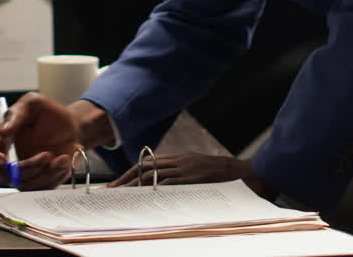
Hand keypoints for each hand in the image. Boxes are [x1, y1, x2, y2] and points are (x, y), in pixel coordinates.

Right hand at [0, 92, 79, 189]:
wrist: (72, 126)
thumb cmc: (48, 114)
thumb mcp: (32, 104)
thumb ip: (16, 115)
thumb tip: (3, 132)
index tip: (2, 158)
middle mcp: (7, 162)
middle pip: (4, 177)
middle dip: (27, 168)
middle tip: (47, 154)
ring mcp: (23, 175)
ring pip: (25, 186)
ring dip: (45, 172)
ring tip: (60, 157)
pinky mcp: (39, 182)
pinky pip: (41, 189)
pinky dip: (55, 176)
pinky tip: (63, 161)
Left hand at [109, 153, 276, 198]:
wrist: (242, 172)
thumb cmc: (222, 174)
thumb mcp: (199, 170)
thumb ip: (183, 174)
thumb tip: (167, 184)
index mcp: (179, 159)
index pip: (148, 163)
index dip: (131, 173)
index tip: (118, 183)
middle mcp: (178, 161)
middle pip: (144, 167)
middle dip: (125, 178)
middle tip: (110, 190)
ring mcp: (184, 169)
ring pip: (152, 174)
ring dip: (133, 185)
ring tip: (119, 194)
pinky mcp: (190, 178)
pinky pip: (168, 182)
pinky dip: (153, 187)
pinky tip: (143, 194)